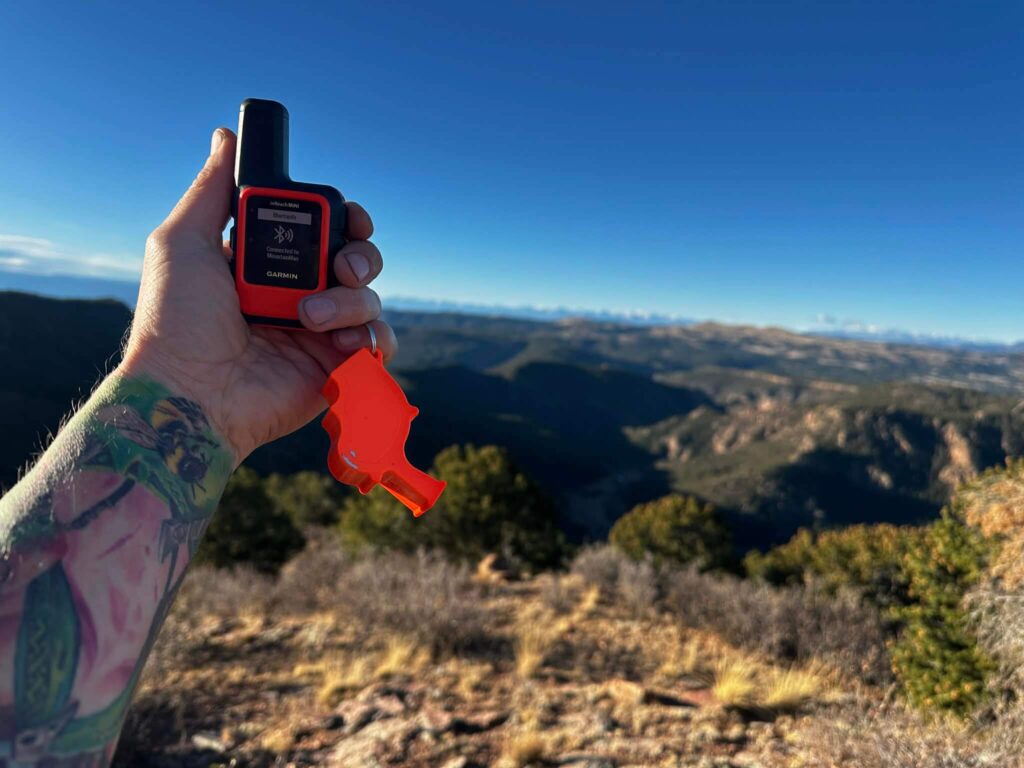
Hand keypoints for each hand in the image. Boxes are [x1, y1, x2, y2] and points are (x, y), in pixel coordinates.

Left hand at [120, 128, 397, 461]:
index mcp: (266, 265)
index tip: (347, 215)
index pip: (323, 230)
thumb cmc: (176, 319)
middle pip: (357, 260)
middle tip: (343, 266)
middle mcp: (297, 296)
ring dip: (352, 301)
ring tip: (311, 317)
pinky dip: (373, 338)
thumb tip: (226, 136)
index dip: (344, 218)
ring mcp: (319, 334)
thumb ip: (214, 190)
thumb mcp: (184, 241)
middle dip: (362, 255)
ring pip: (370, 300)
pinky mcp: (335, 370)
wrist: (190, 391)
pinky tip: (343, 341)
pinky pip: (378, 345)